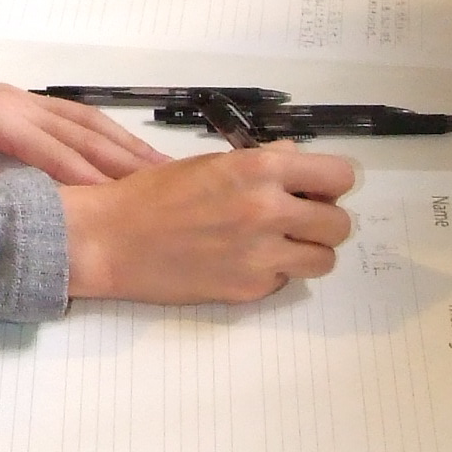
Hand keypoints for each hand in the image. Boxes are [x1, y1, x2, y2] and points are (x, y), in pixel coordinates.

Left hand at [0, 48, 173, 186]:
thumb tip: (11, 202)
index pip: (57, 154)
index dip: (93, 181)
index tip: (126, 205)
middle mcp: (17, 103)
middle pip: (83, 134)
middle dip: (125, 161)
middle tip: (166, 188)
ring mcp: (20, 98)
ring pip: (83, 120)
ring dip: (122, 143)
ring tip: (158, 167)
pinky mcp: (16, 100)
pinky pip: (70, 114)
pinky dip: (102, 131)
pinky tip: (118, 145)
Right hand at [61, 143, 354, 302]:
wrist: (111, 240)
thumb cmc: (152, 196)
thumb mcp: (211, 163)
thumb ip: (263, 162)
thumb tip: (299, 161)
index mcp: (260, 170)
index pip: (340, 176)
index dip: (330, 183)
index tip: (317, 187)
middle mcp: (268, 211)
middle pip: (340, 224)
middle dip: (323, 220)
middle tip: (298, 218)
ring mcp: (261, 256)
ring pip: (324, 259)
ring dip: (308, 250)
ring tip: (279, 243)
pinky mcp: (249, 289)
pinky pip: (285, 281)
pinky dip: (273, 272)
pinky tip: (243, 260)